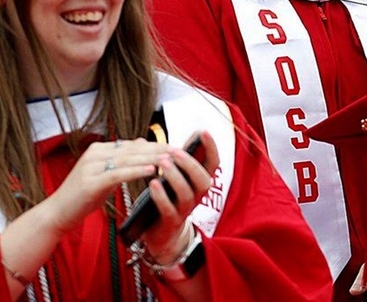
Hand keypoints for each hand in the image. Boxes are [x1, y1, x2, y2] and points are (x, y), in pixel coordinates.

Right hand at [37, 138, 169, 236]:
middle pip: (133, 149)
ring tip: (172, 158)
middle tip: (180, 151)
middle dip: (158, 149)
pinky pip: (118, 174)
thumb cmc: (83, 196)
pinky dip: (137, 171)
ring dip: (152, 158)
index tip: (176, 147)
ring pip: (128, 159)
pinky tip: (153, 170)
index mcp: (99, 150)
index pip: (133, 144)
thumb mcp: (105, 175)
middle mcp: (94, 154)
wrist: (57, 214)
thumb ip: (122, 160)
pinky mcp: (90, 182)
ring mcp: (91, 167)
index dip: (155, 145)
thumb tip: (144, 144)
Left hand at [139, 131, 220, 261]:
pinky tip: (153, 184)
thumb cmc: (169, 200)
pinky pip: (168, 209)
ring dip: (175, 176)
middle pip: (204, 179)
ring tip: (163, 163)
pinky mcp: (171, 222)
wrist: (162, 234)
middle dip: (190, 163)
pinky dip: (161, 196)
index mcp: (200, 182)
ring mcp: (185, 210)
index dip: (211, 147)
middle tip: (175, 151)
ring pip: (187, 193)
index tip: (203, 131)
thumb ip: (176, 163)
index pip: (213, 163)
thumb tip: (168, 143)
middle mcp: (198, 195)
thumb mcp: (175, 180)